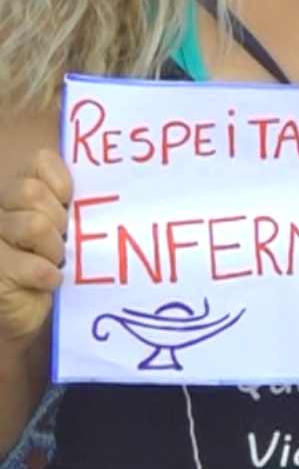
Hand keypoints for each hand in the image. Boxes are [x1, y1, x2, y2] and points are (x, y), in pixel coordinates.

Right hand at [0, 151, 70, 343]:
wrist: (32, 307)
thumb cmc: (56, 259)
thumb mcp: (68, 222)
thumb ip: (76, 198)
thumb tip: (111, 177)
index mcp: (17, 189)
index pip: (39, 161)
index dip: (61, 182)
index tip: (70, 202)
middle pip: (32, 193)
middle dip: (59, 219)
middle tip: (64, 238)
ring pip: (34, 226)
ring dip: (55, 249)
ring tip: (56, 260)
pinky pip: (33, 267)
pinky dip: (50, 276)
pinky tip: (49, 281)